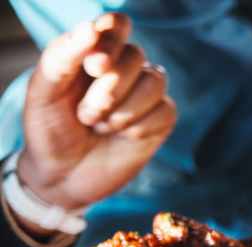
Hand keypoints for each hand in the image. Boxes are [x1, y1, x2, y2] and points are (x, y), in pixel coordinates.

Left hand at [17, 14, 175, 230]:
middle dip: (110, 88)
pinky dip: (140, 125)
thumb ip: (63, 55)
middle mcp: (122, 69)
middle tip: (86, 115)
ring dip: (125, 109)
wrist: (61, 176)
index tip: (93, 66)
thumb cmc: (48, 129)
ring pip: (156, 81)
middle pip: (136, 56)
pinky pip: (166, 110)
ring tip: (100, 126)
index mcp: (93, 53)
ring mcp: (144, 95)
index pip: (117, 25)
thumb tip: (92, 27)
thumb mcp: (44, 90)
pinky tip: (122, 137)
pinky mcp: (159, 121)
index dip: (111, 41)